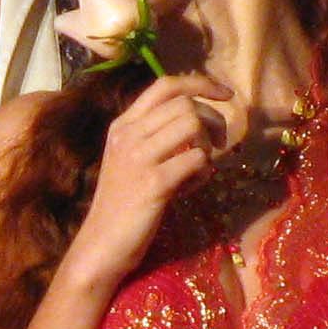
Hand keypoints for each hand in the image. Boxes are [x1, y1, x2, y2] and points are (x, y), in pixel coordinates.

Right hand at [59, 73, 232, 291]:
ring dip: (208, 145)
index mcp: (123, 125)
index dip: (200, 83)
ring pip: (192, 124)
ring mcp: (138, 158)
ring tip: (201, 167)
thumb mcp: (132, 160)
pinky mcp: (153, 184)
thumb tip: (199, 119)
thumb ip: (157, 136)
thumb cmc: (122, 205)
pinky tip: (193, 187)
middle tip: (219, 144)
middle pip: (185, 103)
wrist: (101, 245)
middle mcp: (128, 135)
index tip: (226, 95)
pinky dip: (205, 172)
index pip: (165, 85)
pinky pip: (197, 160)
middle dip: (214, 120)